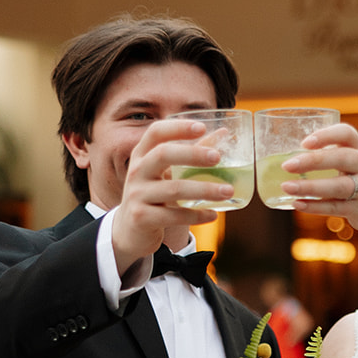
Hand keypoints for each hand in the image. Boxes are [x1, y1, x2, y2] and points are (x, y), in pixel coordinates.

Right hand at [111, 118, 232, 272]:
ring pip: (173, 189)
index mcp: (142, 154)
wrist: (130, 230)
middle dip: (192, 154)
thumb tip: (223, 134)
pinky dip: (196, 215)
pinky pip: (173, 215)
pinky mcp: (141, 218)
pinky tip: (213, 214)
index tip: (201, 127)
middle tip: (217, 157)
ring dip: (204, 189)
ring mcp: (136, 195)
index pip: (156, 133)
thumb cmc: (155, 194)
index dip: (177, 128)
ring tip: (228, 191)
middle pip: (163, 154)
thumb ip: (191, 154)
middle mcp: (137, 171)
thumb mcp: (165, 172)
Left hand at [279, 123, 357, 236]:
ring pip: (339, 186)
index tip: (304, 142)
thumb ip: (325, 155)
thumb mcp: (349, 160)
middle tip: (287, 165)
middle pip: (342, 158)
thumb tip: (282, 155)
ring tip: (287, 187)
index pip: (347, 134)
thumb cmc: (356, 177)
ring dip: (310, 187)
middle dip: (313, 161)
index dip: (326, 136)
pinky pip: (335, 207)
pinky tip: (297, 204)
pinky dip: (315, 207)